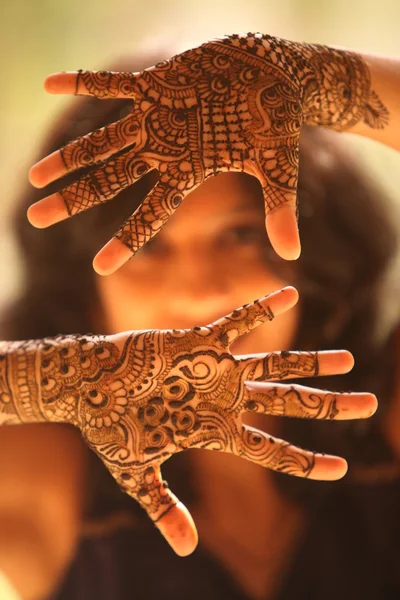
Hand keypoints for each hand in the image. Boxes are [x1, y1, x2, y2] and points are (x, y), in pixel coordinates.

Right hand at [3, 287, 375, 554]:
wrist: (87, 388)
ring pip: (275, 365)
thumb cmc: (110, 429)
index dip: (306, 462)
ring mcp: (216, 371)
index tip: (340, 469)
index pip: (273, 451)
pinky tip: (290, 295)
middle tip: (370, 403)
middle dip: (330, 404)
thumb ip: (163, 508)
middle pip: (289, 403)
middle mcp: (226, 400)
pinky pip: (236, 322)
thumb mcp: (137, 474)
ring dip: (311, 363)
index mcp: (216, 432)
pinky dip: (261, 309)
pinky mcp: (199, 343)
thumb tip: (187, 551)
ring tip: (348, 359)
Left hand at [28, 34, 386, 273]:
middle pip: (108, 183)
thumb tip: (292, 259)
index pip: (151, 215)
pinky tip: (48, 84)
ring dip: (67, 158)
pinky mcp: (157, 83)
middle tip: (35, 218)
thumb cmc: (279, 124)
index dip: (126, 240)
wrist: (275, 75)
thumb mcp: (278, 170)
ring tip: (34, 177)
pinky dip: (82, 83)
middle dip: (71, 200)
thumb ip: (279, 213)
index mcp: (188, 173)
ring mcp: (156, 118)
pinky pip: (111, 84)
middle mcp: (164, 151)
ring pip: (101, 143)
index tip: (98, 266)